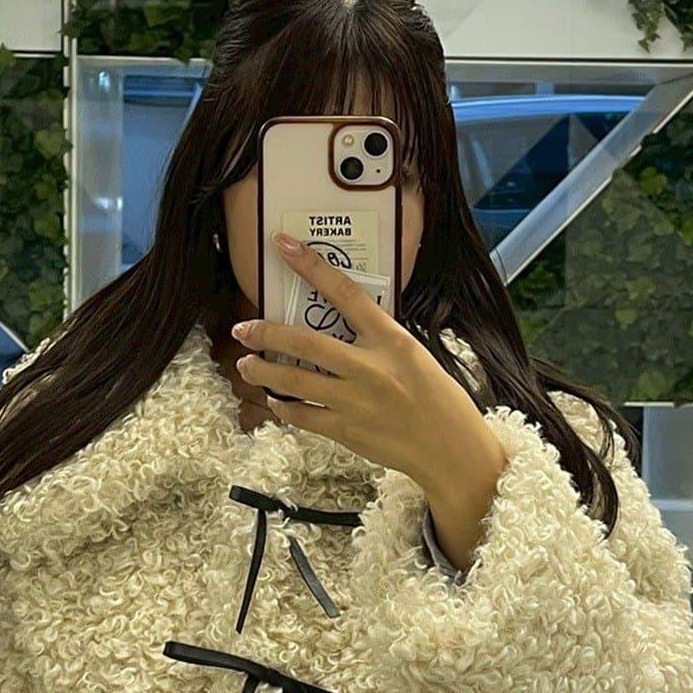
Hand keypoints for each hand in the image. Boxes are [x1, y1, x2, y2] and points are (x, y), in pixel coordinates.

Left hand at [230, 233, 505, 510]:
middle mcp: (369, 367)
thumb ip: (379, 339)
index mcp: (390, 339)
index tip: (283, 245)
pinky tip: (276, 401)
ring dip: (263, 371)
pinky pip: (303, 417)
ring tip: (245, 365)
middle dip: (266, 333)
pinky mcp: (347, 431)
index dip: (310, 266)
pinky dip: (284, 408)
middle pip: (304, 343)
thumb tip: (343, 324)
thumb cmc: (438, 398)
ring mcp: (354, 401)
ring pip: (294, 382)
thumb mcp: (414, 355)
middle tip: (242, 328)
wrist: (451, 448)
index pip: (344, 292)